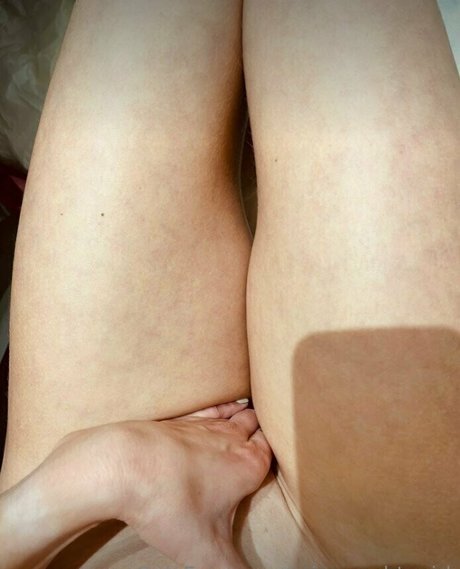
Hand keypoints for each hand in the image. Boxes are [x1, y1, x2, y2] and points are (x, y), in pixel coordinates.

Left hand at [115, 401, 271, 566]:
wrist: (125, 465)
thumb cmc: (169, 504)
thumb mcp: (206, 552)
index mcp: (248, 465)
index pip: (273, 450)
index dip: (279, 451)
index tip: (284, 456)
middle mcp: (232, 439)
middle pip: (257, 425)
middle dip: (264, 432)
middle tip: (268, 441)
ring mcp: (206, 426)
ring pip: (236, 413)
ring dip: (246, 417)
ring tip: (252, 422)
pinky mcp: (182, 420)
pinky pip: (211, 407)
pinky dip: (222, 406)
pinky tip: (223, 409)